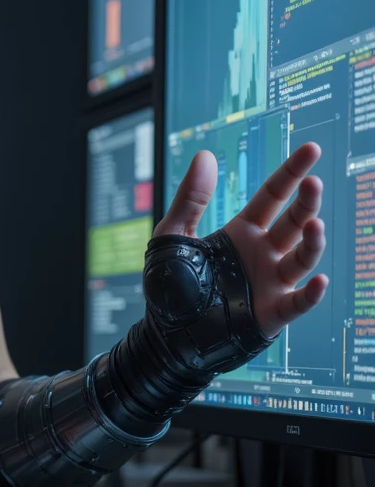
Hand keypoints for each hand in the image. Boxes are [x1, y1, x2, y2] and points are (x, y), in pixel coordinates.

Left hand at [154, 142, 327, 339]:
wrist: (167, 336)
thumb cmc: (171, 286)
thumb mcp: (173, 236)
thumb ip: (190, 198)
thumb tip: (205, 156)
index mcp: (242, 232)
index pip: (273, 195)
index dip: (292, 172)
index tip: (311, 150)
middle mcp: (262, 254)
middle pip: (293, 221)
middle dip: (306, 202)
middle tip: (313, 183)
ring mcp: (270, 283)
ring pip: (301, 258)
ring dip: (312, 242)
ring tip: (315, 225)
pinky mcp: (271, 314)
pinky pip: (297, 303)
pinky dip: (311, 294)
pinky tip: (319, 281)